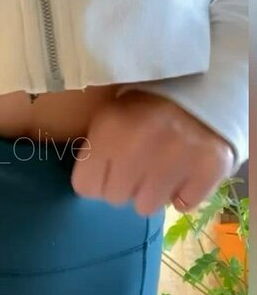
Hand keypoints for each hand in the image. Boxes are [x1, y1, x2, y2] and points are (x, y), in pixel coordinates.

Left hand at [71, 90, 234, 215]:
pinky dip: (185, 193)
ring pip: (147, 206)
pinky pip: (183, 205)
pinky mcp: (208, 169)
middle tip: (139, 165)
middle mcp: (137, 148)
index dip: (95, 180)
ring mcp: (174, 160)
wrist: (205, 87)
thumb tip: (91, 185)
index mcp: (109, 129)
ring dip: (153, 192)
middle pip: (115, 198)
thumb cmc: (150, 102)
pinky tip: (186, 171)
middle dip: (124, 185)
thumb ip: (97, 147)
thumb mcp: (112, 113)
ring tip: (164, 167)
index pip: (85, 185)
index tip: (108, 169)